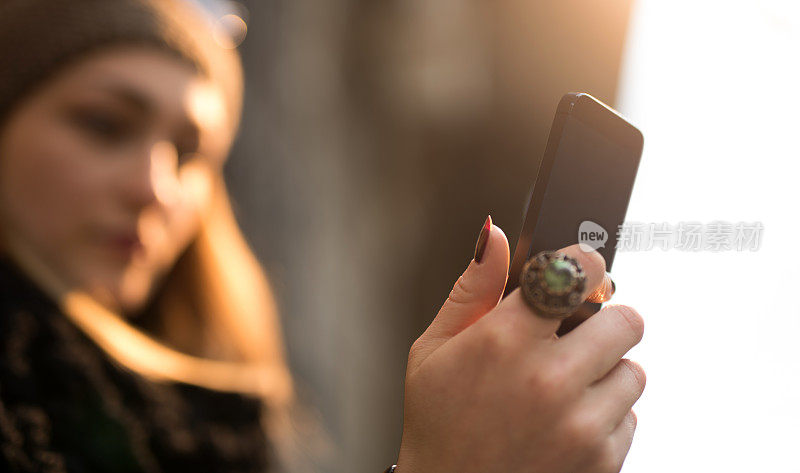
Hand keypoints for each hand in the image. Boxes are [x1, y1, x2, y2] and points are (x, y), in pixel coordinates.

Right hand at [397, 221, 644, 472]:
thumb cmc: (438, 424)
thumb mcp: (434, 350)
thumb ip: (473, 288)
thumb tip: (497, 236)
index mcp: (503, 341)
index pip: (576, 273)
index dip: (584, 266)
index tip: (581, 271)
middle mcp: (549, 380)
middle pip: (625, 320)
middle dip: (602, 322)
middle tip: (573, 338)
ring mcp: (581, 423)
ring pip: (633, 371)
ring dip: (605, 373)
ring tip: (562, 389)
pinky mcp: (602, 459)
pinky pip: (630, 416)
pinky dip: (605, 416)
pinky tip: (564, 424)